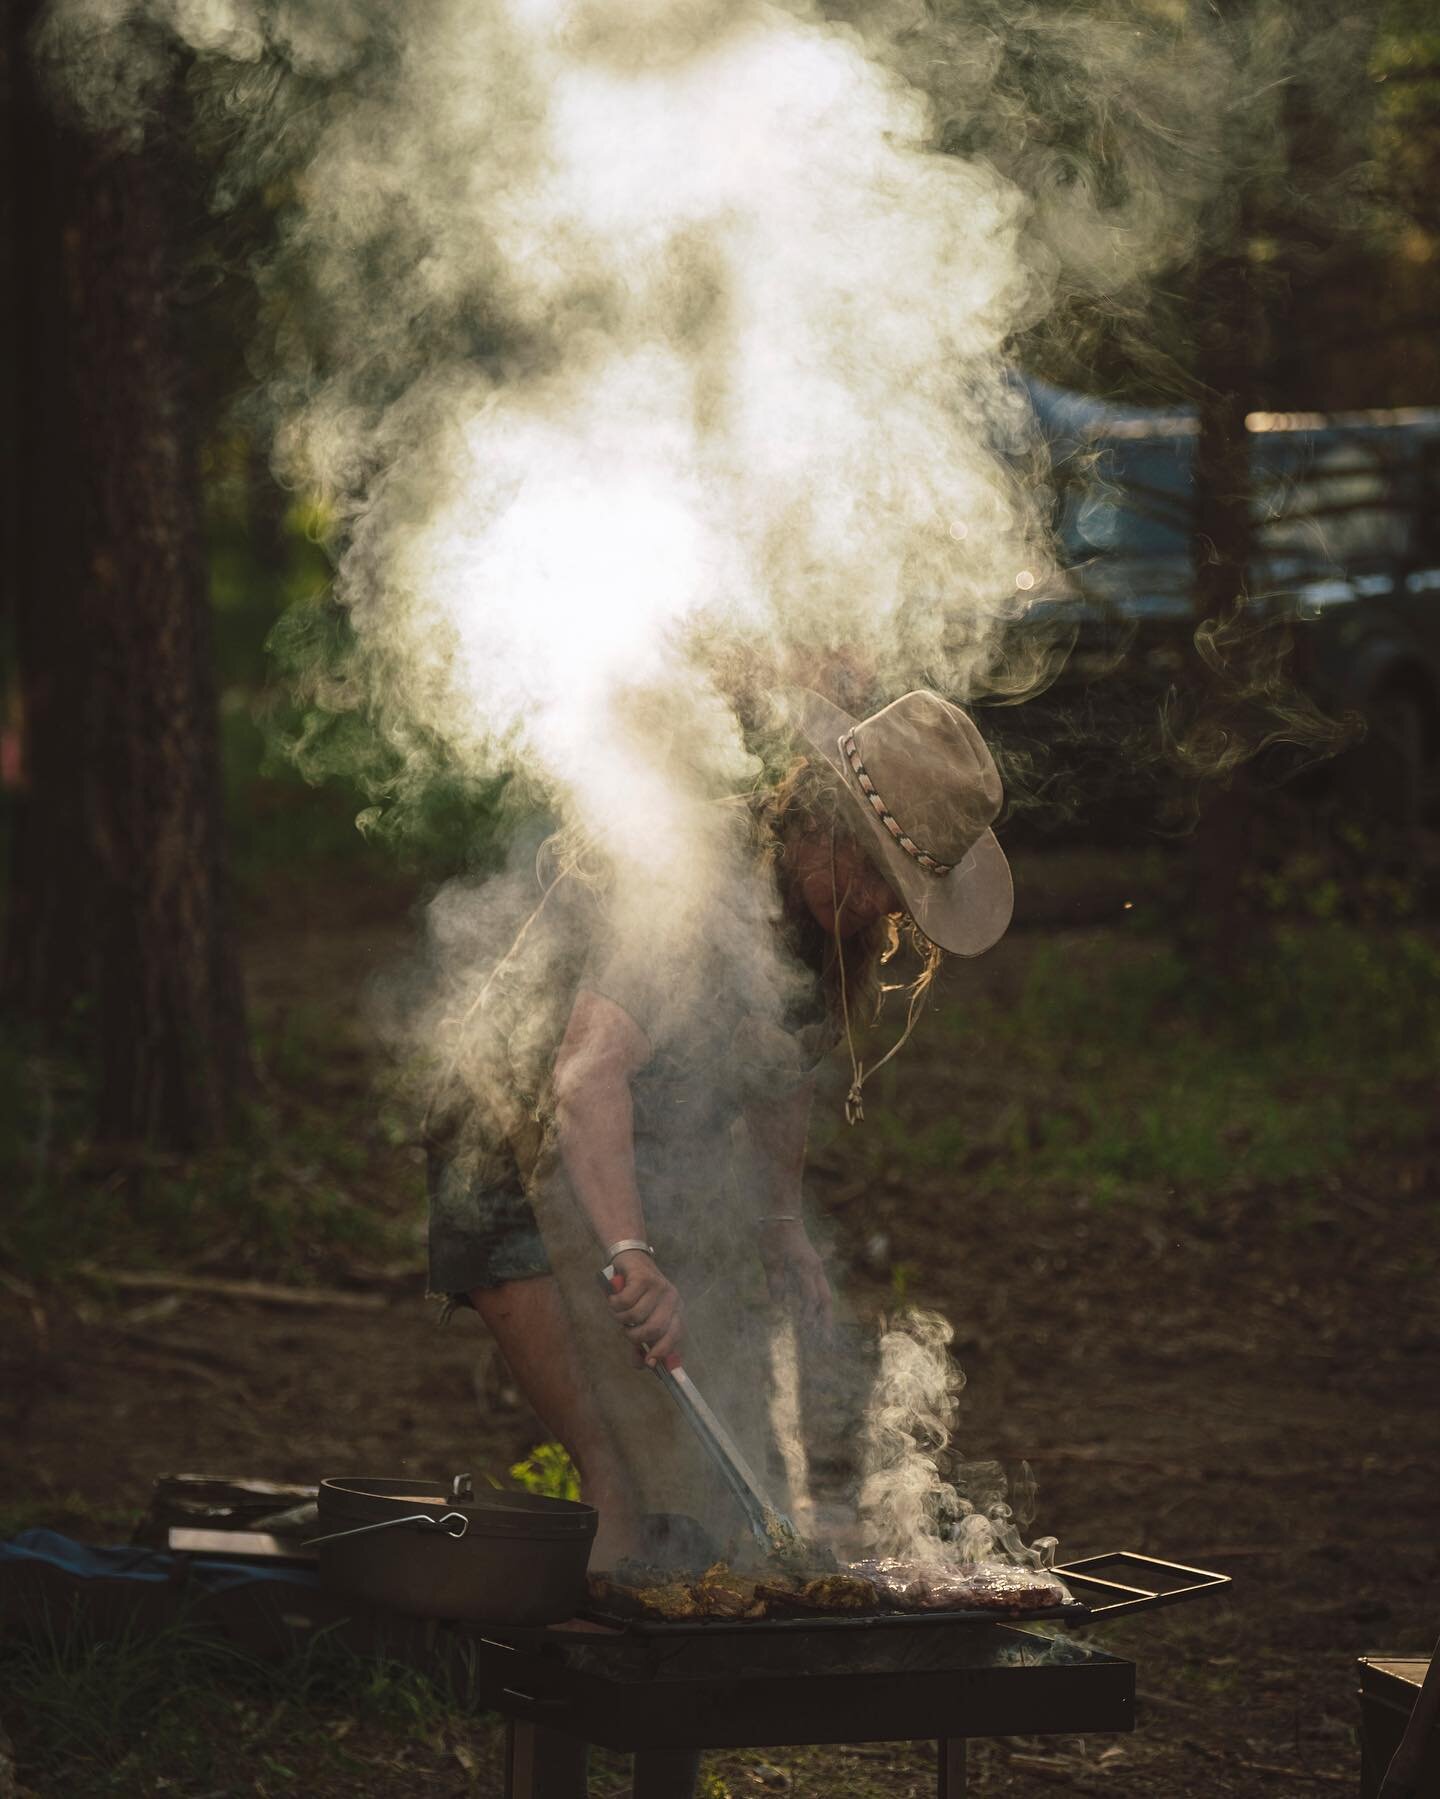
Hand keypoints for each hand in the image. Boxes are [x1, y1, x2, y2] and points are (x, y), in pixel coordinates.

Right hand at [607, 1251, 683, 1367]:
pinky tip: (614, 1298)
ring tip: (619, 1310)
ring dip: (621, 1318)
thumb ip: (641, 1341)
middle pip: (654, 1328)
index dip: (663, 1350)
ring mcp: (659, 1287)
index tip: (649, 1362)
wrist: (630, 1259)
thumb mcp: (641, 1319)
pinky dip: (615, 1304)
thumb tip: (640, 1365)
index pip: (676, 1334)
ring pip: (636, 1316)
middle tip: (626, 1330)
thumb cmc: (636, 1294)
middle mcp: (672, 1298)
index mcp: (676, 1310)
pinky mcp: (643, 1278)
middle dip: (635, 1336)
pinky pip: (625, 1302)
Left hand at [756, 1220, 833, 1337]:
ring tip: (824, 1335)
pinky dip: (819, 1305)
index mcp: (805, 1268)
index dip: (810, 1315)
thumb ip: (776, 1281)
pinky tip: (815, 1316)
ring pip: (825, 1296)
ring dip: (825, 1315)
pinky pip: (819, 1289)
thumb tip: (780, 1304)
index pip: (811, 1297)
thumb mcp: (770, 1259)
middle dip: (826, 1321)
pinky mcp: (812, 1266)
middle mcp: (814, 1270)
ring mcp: (815, 1268)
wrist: (783, 1215)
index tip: (805, 1330)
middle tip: (826, 1342)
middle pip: (825, 1300)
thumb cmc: (774, 1236)